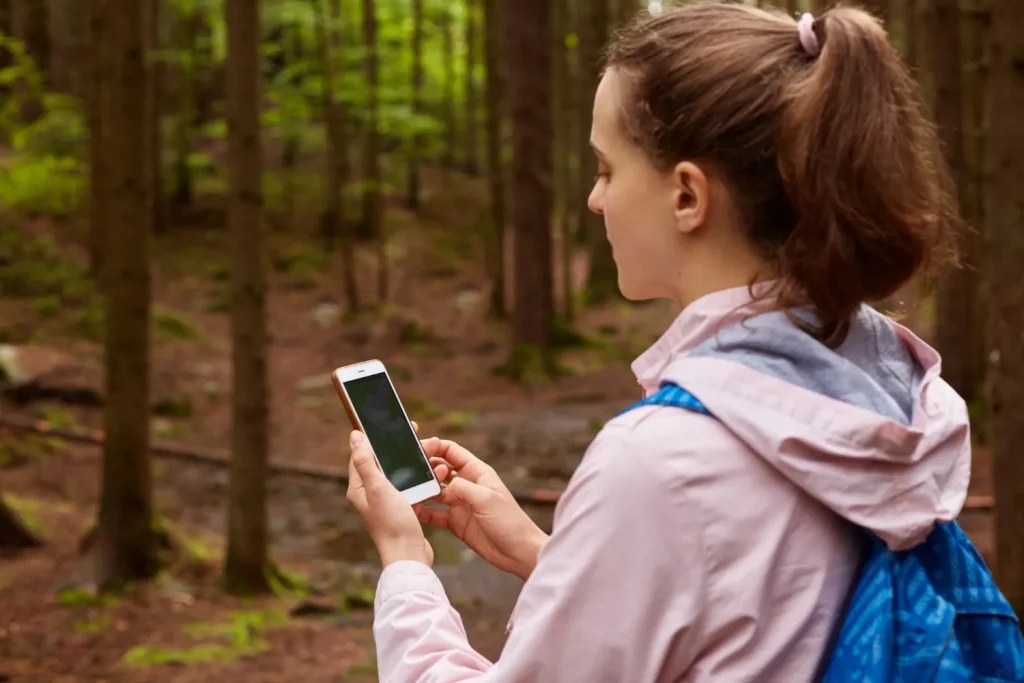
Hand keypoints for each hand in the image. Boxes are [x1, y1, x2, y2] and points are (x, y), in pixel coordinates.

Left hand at [346, 430, 432, 568]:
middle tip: (415, 435)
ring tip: (430, 453)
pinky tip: (435, 474)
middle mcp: (370, 494)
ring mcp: (386, 502)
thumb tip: (354, 436)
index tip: (390, 425)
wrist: (409, 556)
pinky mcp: (401, 508)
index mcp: (359, 488)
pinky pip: (411, 486)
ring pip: (400, 473)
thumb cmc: (391, 523)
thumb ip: (365, 461)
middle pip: (383, 462)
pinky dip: (421, 478)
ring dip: (414, 463)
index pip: (362, 455)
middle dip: (398, 449)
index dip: (374, 439)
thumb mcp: (377, 488)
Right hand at [417, 438, 548, 580]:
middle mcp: (467, 485)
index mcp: (477, 472)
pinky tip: (412, 512)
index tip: (418, 449)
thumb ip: (462, 487)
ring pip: (434, 491)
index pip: (451, 451)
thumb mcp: (486, 499)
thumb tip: (440, 484)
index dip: (434, 446)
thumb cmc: (510, 522)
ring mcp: (460, 503)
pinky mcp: (455, 521)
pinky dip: (423, 512)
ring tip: (406, 493)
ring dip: (421, 491)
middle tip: (409, 474)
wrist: (519, 553)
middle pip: (439, 469)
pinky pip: (434, 512)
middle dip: (423, 469)